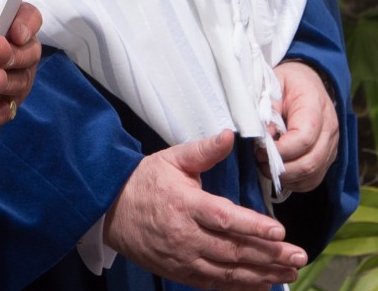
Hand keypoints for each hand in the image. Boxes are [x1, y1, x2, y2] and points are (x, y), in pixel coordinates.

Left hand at [0, 2, 41, 126]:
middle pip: (32, 53)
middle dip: (13, 56)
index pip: (32, 17)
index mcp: (17, 25)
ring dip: (2, 79)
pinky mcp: (15, 99)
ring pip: (23, 79)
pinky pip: (13, 101)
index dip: (28, 25)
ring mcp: (23, 75)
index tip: (16, 34)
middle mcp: (26, 49)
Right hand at [103, 130, 307, 290]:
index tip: (280, 231)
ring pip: (229, 272)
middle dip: (269, 255)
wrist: (111, 210)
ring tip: (289, 273)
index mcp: (184, 203)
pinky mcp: (181, 273)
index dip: (253, 226)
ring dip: (262, 275)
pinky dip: (241, 287)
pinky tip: (263, 285)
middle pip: (233, 250)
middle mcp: (186, 235)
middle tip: (299, 257)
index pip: (224, 218)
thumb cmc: (145, 181)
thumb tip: (229, 135)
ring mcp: (184, 259)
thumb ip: (203, 151)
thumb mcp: (171, 159)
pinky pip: (216, 285)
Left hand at [255, 60, 338, 191]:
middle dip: (281, 168)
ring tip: (265, 167)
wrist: (307, 81)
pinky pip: (314, 179)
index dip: (280, 150)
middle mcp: (329, 130)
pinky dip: (295, 182)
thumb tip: (263, 138)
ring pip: (313, 175)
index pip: (303, 138)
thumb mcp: (273, 84)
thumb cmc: (288, 82)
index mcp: (315, 108)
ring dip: (287, 177)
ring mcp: (331, 146)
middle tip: (259, 161)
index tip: (259, 149)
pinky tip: (278, 174)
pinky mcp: (327, 157)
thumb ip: (268, 109)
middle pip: (310, 162)